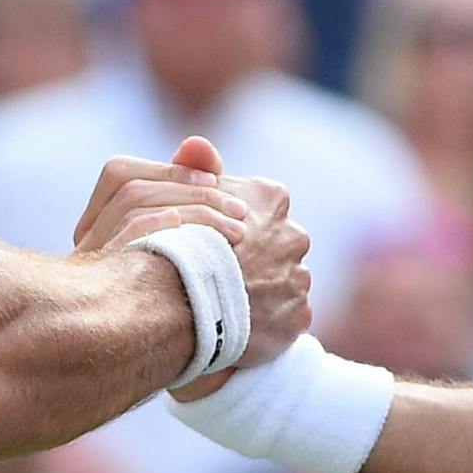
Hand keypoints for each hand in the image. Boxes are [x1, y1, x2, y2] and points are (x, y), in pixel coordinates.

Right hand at [84, 138, 310, 397]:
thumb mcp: (177, 195)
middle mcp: (293, 235)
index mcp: (270, 198)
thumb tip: (197, 144)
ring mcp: (298, 279)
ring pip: (281, 283)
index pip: (256, 207)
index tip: (210, 245)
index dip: (230, 226)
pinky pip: (285, 319)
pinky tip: (238, 328)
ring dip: (261, 292)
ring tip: (224, 307)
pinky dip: (266, 324)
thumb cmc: (173, 242)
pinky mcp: (296, 319)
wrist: (178, 301)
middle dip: (254, 258)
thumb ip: (191, 169)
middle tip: (218, 277)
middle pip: (275, 245)